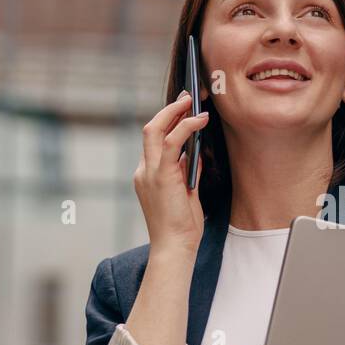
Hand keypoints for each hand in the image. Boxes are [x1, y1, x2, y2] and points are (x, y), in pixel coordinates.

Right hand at [134, 90, 208, 258]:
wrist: (175, 247)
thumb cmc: (182, 226)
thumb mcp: (186, 193)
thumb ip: (186, 171)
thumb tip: (193, 153)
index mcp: (147, 175)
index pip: (153, 140)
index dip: (168, 121)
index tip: (183, 108)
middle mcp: (144, 170)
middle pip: (150, 129)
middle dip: (169, 109)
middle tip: (188, 97)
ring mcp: (149, 172)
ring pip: (155, 129)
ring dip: (175, 112)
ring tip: (193, 101)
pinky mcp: (161, 176)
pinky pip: (170, 142)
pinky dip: (185, 127)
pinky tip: (200, 120)